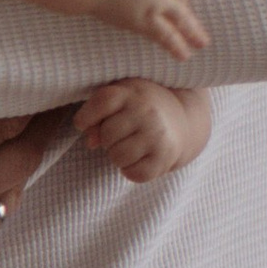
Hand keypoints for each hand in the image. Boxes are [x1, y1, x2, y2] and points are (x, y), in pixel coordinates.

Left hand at [78, 77, 210, 183]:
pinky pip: (133, 174)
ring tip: (129, 146)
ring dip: (118, 156)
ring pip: (117, 157)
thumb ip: (96, 114)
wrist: (182, 120)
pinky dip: (131, 170)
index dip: (86, 117)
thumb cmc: (138, 109)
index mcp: (131, 93)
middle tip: (121, 134)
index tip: (84, 123)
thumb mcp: (117, 101)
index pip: (102, 102)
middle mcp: (146, 112)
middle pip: (107, 134)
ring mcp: (157, 135)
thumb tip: (91, 142)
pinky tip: (138, 158)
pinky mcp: (164, 157)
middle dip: (107, 139)